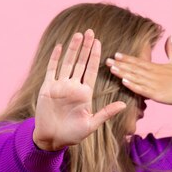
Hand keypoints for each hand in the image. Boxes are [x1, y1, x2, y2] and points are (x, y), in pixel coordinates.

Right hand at [33, 29, 127, 150]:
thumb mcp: (91, 124)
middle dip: (85, 47)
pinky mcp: (47, 88)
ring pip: (67, 63)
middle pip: (80, 63)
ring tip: (78, 34)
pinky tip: (60, 46)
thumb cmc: (72, 134)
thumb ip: (106, 113)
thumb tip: (124, 105)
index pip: (91, 70)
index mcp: (85, 94)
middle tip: (90, 31)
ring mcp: (60, 86)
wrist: (52, 139)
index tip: (99, 42)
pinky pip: (52, 70)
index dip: (95, 56)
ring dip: (72, 49)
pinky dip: (55, 58)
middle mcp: (73, 87)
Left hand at [105, 35, 171, 105]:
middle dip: (120, 65)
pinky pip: (143, 90)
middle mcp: (155, 74)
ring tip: (111, 69)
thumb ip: (171, 49)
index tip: (116, 54)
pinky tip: (124, 82)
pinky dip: (133, 86)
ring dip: (123, 73)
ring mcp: (156, 84)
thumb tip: (170, 37)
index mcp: (158, 67)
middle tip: (107, 60)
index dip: (127, 58)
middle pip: (134, 68)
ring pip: (136, 78)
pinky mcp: (158, 94)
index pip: (139, 61)